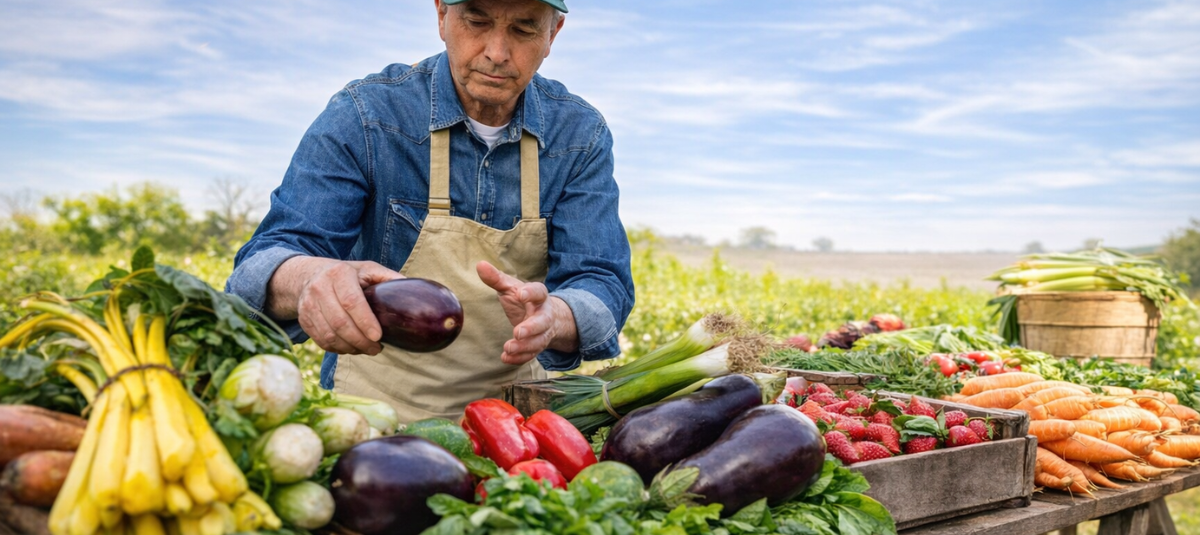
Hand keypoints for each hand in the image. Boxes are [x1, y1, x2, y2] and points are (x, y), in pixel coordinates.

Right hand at [268, 257, 403, 354]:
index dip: (365, 322)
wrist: (309, 276)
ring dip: (351, 348)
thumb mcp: (367, 269)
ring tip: (367, 350)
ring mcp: (308, 305)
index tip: (379, 337)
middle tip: (377, 348)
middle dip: (361, 340)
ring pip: (329, 335)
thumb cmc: (346, 274)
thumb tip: (414, 290)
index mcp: (339, 274)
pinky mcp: (304, 320)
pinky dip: (338, 349)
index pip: (351, 302)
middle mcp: (319, 288)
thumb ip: (388, 278)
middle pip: (340, 322)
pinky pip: (321, 341)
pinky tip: (352, 348)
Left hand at [476, 261, 577, 364]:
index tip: (521, 294)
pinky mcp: (538, 345)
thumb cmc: (522, 299)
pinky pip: (532, 354)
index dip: (531, 293)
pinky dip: (520, 358)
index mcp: (539, 296)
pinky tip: (506, 358)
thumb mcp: (510, 287)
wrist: (545, 317)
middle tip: (518, 332)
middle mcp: (544, 314)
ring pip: (538, 341)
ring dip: (524, 346)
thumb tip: (480, 265)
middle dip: (531, 328)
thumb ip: (496, 278)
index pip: (539, 292)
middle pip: (543, 321)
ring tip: (508, 347)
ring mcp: (543, 332)